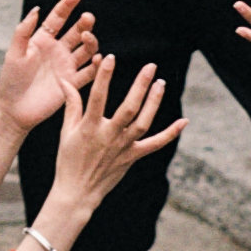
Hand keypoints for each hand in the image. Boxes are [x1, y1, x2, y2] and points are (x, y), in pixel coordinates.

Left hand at [0, 0, 101, 136]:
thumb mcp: (13, 53)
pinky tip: (97, 59)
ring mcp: (66, 66)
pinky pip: (89, 72)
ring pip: (86, 49)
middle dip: (84, 22)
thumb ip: (23, 32)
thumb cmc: (10, 80)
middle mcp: (57, 50)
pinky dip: (96, 65)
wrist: (14, 109)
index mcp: (43, 40)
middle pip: (76, 31)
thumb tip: (37, 9)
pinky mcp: (72, 82)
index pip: (58, 17)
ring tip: (87, 38)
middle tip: (87, 18)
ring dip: (91, 41)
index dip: (68, 4)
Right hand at [46, 50, 176, 211]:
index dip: (104, 76)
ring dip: (154, 102)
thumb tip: (65, 81)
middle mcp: (109, 136)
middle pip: (129, 108)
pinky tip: (184, 121)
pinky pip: (155, 144)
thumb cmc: (68, 160)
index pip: (97, 97)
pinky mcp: (132, 157)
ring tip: (161, 83)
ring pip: (144, 122)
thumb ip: (71, 104)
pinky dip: (171, 133)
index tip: (109, 57)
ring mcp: (123, 147)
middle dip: (140, 85)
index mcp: (89, 128)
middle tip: (151, 66)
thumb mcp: (65, 132)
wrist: (78, 192)